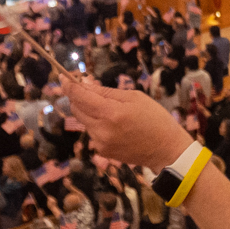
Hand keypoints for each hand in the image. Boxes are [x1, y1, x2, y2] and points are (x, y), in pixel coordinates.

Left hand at [61, 79, 190, 168]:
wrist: (166, 150)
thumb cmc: (155, 119)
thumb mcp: (135, 97)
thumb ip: (107, 92)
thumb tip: (85, 84)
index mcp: (111, 113)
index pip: (80, 97)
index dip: (69, 86)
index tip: (63, 77)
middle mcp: (101, 130)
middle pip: (76, 109)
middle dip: (80, 98)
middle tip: (92, 91)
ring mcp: (100, 143)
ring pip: (84, 121)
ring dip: (91, 112)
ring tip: (114, 113)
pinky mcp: (102, 151)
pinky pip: (92, 132)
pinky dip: (98, 125)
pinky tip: (117, 127)